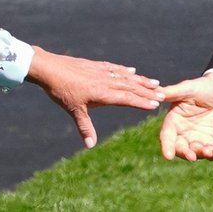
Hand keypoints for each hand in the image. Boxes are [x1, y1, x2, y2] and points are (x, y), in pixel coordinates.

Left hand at [25, 46, 162, 148]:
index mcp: (103, 93)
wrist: (50, 69)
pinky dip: (124, 70)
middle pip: (130, 86)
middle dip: (147, 91)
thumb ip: (85, 127)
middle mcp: (106, 81)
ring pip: (125, 76)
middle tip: (162, 93)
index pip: (127, 98)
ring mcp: (101, 72)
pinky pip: (114, 68)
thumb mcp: (74, 111)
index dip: (142, 101)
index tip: (156, 104)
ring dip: (140, 80)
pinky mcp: (95, 65)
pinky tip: (132, 70)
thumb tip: (90, 146)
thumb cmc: (61, 91)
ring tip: (154, 82)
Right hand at [159, 74, 212, 161]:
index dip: (167, 146)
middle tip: (191, 157)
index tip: (168, 156)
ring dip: (201, 154)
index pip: (167, 136)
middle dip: (184, 154)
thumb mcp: (188, 88)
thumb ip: (173, 92)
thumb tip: (157, 91)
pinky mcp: (211, 143)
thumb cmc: (203, 87)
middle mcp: (183, 133)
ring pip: (195, 153)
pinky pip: (212, 153)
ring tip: (209, 151)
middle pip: (180, 148)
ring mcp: (197, 139)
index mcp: (174, 120)